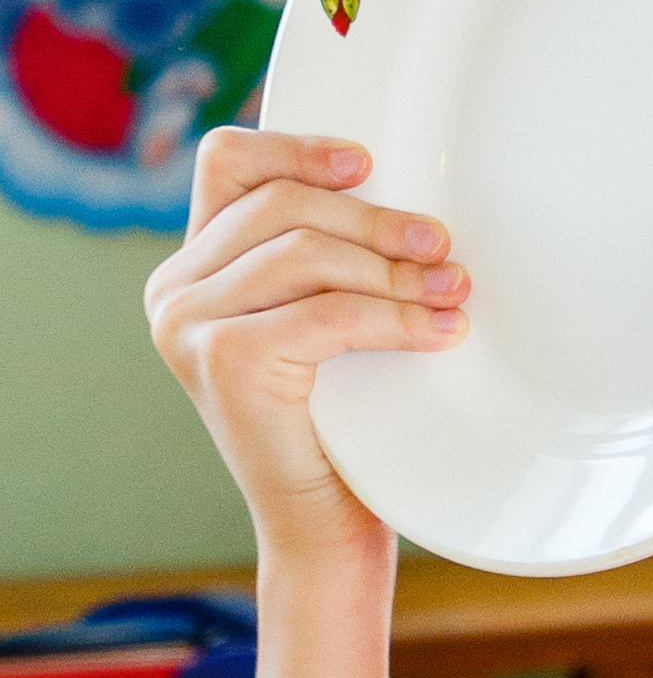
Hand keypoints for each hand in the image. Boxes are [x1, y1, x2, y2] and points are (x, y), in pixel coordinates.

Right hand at [145, 127, 469, 556]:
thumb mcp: (327, 322)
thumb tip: (407, 200)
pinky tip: (440, 330)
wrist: (323, 529)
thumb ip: (329, 259)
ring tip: (453, 292)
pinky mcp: (223, 362)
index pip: (228, 164)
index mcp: (193, 267)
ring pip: (305, 253)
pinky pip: (326, 312)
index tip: (369, 162)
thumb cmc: (343, 424)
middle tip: (444, 249)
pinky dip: (394, 318)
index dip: (297, 148)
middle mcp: (173, 291)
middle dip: (375, 221)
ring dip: (393, 270)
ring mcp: (187, 326)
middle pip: (281, 204)